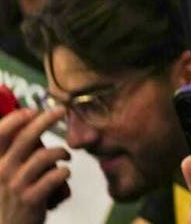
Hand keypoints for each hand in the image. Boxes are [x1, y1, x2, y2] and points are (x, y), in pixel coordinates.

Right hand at [0, 107, 70, 223]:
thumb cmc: (8, 198)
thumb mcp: (3, 174)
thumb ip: (12, 155)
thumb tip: (30, 126)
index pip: (0, 134)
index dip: (16, 118)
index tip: (32, 110)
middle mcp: (1, 171)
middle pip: (26, 138)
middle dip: (45, 120)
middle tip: (60, 110)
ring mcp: (16, 185)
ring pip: (45, 156)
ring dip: (61, 152)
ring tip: (65, 156)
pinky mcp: (31, 198)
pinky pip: (55, 176)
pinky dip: (64, 171)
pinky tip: (65, 172)